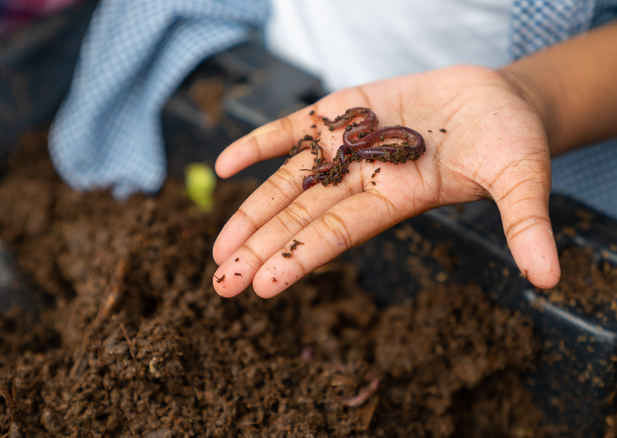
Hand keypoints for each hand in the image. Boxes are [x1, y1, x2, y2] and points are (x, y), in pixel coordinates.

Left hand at [212, 64, 560, 298]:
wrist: (496, 99)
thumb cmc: (511, 141)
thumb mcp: (522, 177)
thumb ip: (526, 224)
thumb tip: (551, 280)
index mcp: (396, 200)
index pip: (337, 234)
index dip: (300, 258)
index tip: (262, 287)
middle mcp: (362, 180)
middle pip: (301, 218)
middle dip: (260, 248)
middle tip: (221, 281)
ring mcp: (347, 148)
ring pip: (289, 182)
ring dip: (251, 210)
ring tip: (218, 246)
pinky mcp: (342, 113)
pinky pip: (291, 130)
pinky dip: (258, 144)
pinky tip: (223, 165)